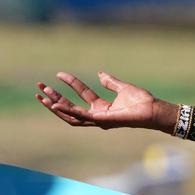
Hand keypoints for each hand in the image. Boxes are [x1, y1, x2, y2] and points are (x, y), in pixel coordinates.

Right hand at [36, 71, 162, 129]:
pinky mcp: (101, 121)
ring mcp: (98, 119)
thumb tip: (100, 74)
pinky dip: (68, 111)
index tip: (59, 73)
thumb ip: (110, 82)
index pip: (81, 94)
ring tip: (43, 95)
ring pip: (70, 115)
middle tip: (40, 86)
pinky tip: (56, 104)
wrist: (153, 109)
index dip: (70, 83)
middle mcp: (97, 115)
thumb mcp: (123, 88)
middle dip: (55, 97)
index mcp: (102, 107)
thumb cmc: (142, 101)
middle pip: (70, 107)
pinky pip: (81, 117)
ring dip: (56, 105)